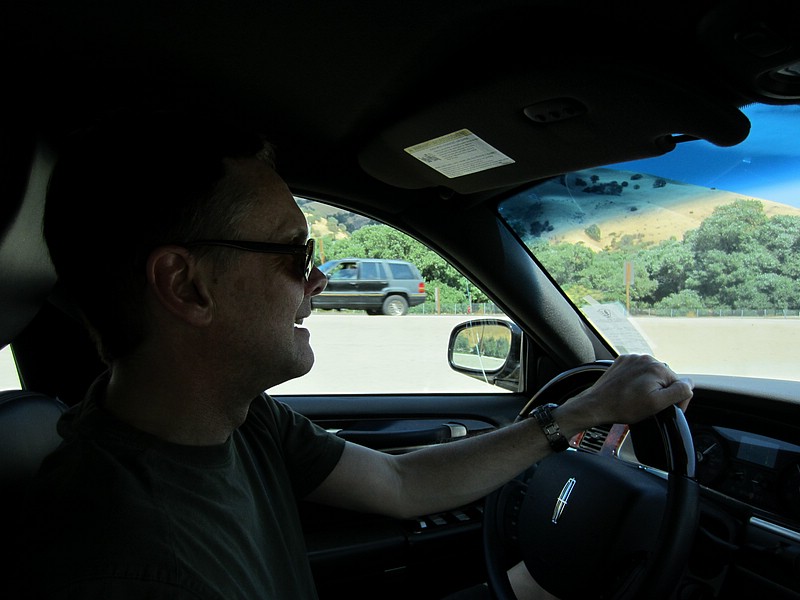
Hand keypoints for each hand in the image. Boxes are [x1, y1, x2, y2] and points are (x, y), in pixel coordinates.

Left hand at [560, 354, 692, 431]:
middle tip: (648, 404)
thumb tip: (690, 384)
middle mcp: (646, 358)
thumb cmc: (624, 406)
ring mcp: (633, 358)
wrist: (597, 404)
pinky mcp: (622, 362)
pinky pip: (638, 371)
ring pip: (651, 374)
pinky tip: (630, 390)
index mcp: (658, 367)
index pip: (680, 384)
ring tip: (637, 398)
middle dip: (661, 392)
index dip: (676, 401)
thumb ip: (679, 392)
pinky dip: (638, 380)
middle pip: (665, 378)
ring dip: (649, 386)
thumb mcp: (658, 404)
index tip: (664, 410)